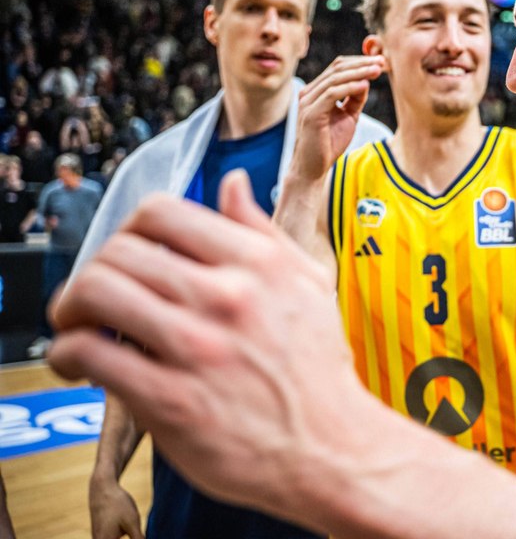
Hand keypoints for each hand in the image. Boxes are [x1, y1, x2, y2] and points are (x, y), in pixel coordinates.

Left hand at [47, 171, 378, 528]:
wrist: (332, 447)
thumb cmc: (318, 370)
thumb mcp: (308, 284)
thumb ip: (264, 231)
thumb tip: (234, 184)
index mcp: (260, 263)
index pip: (162, 212)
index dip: (130, 230)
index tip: (127, 254)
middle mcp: (228, 296)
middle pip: (120, 250)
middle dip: (94, 270)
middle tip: (93, 296)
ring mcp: (198, 348)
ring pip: (97, 293)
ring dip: (70, 308)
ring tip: (77, 324)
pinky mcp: (171, 400)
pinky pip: (92, 354)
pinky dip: (67, 353)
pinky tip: (78, 362)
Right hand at [293, 55, 384, 181]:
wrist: (313, 168)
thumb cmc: (329, 143)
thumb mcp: (347, 116)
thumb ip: (355, 99)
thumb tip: (366, 81)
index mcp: (316, 91)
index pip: (337, 68)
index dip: (359, 62)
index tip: (380, 62)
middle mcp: (309, 93)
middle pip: (337, 68)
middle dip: (362, 64)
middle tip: (382, 62)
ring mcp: (308, 102)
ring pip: (335, 78)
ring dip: (359, 72)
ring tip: (378, 70)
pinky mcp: (311, 114)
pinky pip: (331, 94)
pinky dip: (349, 87)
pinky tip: (365, 85)